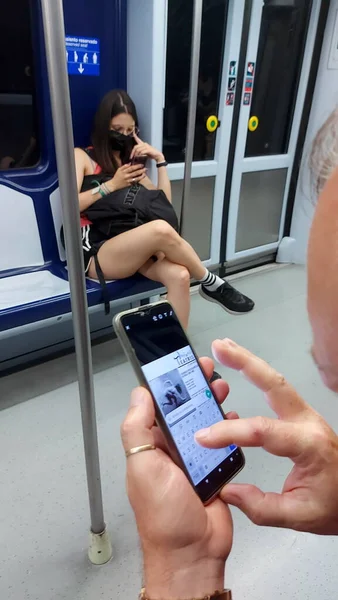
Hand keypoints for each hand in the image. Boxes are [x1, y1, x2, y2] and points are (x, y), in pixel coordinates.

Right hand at [108, 163, 145, 190]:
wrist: (114, 184)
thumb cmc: (117, 176)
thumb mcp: (119, 169)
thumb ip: (124, 166)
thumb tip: (130, 163)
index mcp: (124, 171)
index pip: (132, 168)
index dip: (137, 166)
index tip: (141, 165)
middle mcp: (127, 176)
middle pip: (135, 173)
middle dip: (141, 170)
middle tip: (146, 169)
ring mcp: (128, 181)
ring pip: (136, 178)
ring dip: (141, 176)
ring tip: (145, 174)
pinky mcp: (129, 184)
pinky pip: (135, 182)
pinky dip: (138, 180)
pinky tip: (141, 178)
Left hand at [120, 357, 235, 598]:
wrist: (192, 553)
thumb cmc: (163, 513)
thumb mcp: (142, 466)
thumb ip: (137, 430)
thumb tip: (139, 394)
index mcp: (151, 447)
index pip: (157, 407)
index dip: (168, 384)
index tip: (179, 365)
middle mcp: (171, 450)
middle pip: (184, 411)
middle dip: (195, 389)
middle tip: (208, 370)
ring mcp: (195, 460)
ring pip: (205, 423)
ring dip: (213, 404)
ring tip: (222, 387)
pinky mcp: (216, 471)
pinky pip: (223, 443)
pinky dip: (229, 428)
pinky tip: (234, 416)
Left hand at [130, 133, 163, 162]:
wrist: (157, 155)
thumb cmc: (151, 153)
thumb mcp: (144, 152)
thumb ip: (140, 152)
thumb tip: (135, 154)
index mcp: (143, 144)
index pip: (138, 139)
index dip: (135, 136)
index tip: (133, 133)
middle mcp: (144, 144)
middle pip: (136, 147)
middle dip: (133, 152)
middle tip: (131, 157)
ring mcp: (146, 146)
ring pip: (138, 150)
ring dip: (136, 154)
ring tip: (135, 157)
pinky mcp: (148, 149)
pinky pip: (142, 152)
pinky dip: (140, 154)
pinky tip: (140, 156)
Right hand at [195, 339, 337, 534]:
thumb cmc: (335, 504)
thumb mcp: (300, 515)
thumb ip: (261, 506)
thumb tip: (227, 490)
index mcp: (308, 444)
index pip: (263, 431)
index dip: (230, 432)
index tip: (204, 436)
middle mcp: (308, 422)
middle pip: (275, 384)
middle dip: (245, 362)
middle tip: (219, 348)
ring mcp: (306, 414)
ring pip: (276, 381)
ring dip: (250, 362)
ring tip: (224, 348)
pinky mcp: (301, 415)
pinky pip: (277, 390)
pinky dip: (257, 375)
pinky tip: (241, 369)